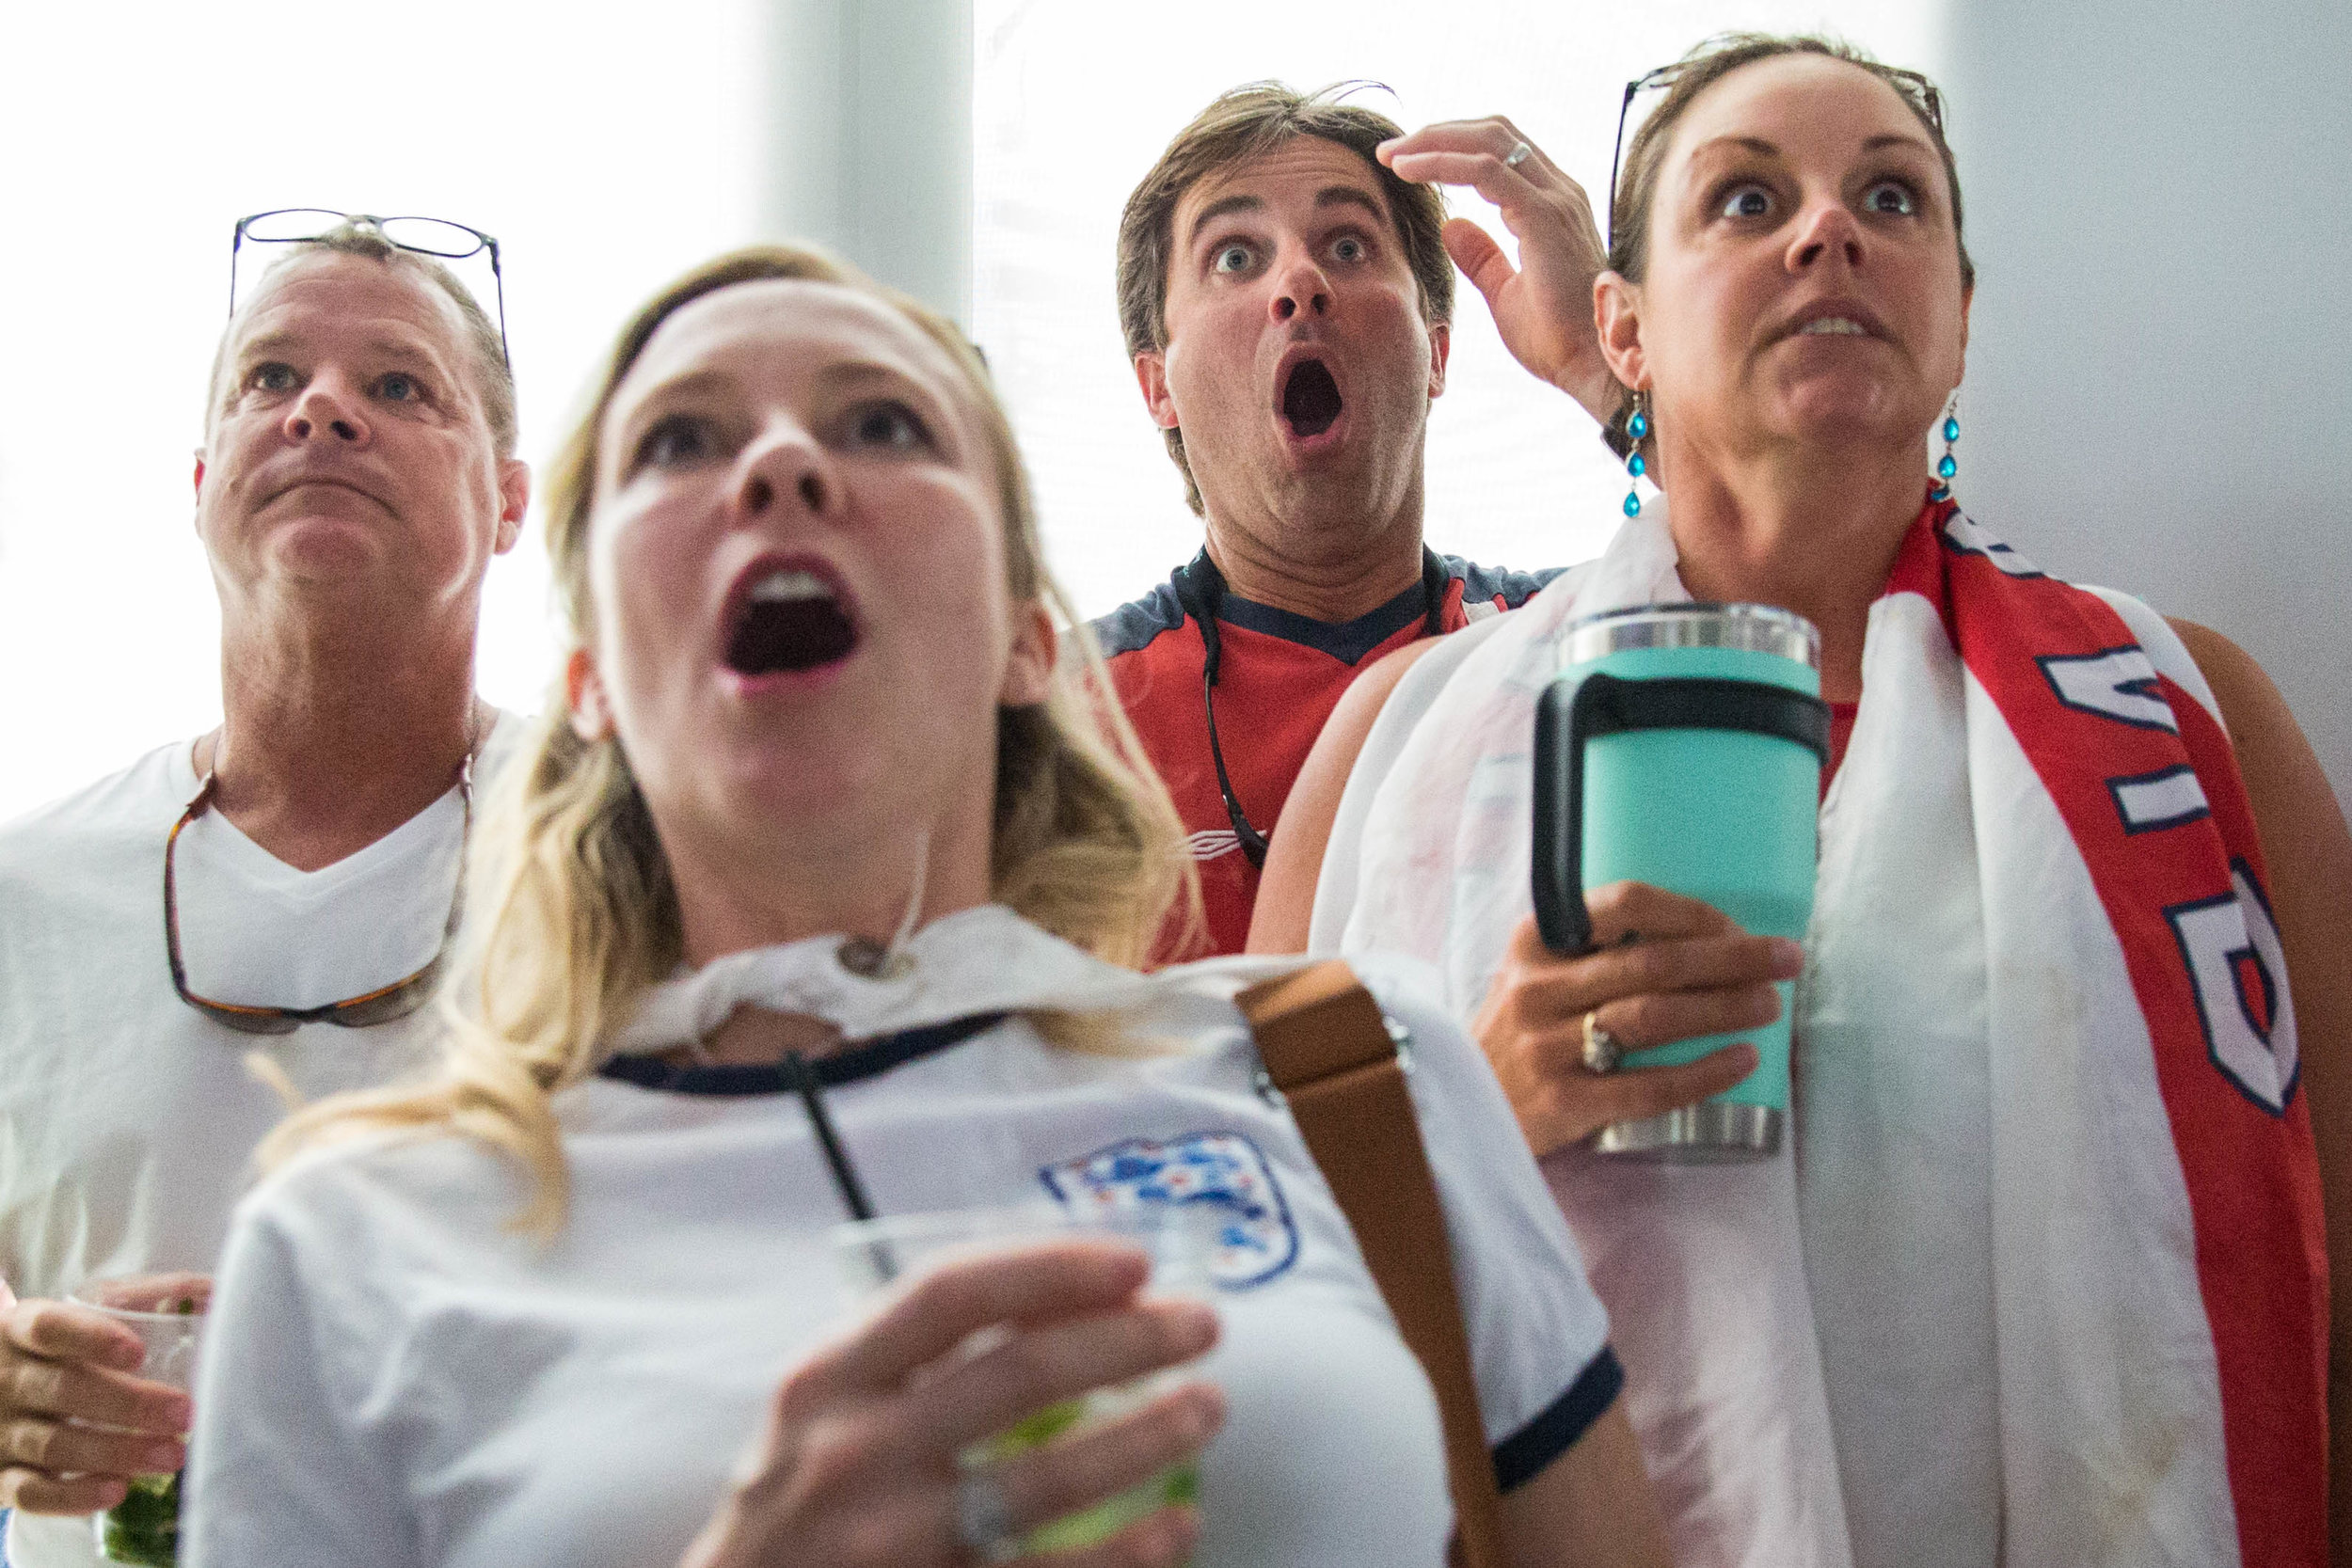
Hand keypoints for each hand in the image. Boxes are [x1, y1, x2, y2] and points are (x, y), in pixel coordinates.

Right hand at [0, 1296, 191, 1514]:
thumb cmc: (60, 1344)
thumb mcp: (86, 1312)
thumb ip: (145, 1297)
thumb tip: (214, 1291)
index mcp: (21, 1329)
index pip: (48, 1327)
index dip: (92, 1338)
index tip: (138, 1352)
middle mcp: (6, 1380)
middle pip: (63, 1390)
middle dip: (129, 1404)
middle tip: (184, 1413)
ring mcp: (0, 1431)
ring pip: (53, 1445)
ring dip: (116, 1453)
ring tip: (173, 1455)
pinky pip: (29, 1493)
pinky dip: (73, 1497)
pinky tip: (119, 1490)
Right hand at [682, 1239, 1223, 1567]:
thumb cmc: (797, 1503)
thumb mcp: (821, 1411)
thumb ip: (909, 1357)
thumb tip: (1062, 1297)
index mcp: (827, 1380)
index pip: (950, 1294)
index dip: (1051, 1268)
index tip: (1135, 1262)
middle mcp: (855, 1454)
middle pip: (1018, 1377)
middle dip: (1128, 1343)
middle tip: (1202, 1324)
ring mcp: (894, 1544)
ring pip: (1047, 1482)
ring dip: (1147, 1437)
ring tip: (1206, 1407)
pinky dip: (1129, 1551)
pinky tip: (1180, 1523)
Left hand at [1377, 117, 1616, 423]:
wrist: (1593, 366)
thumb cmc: (1559, 340)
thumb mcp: (1505, 293)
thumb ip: (1481, 257)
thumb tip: (1451, 225)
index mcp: (1551, 205)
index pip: (1501, 151)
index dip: (1453, 145)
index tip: (1406, 160)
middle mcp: (1558, 192)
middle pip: (1494, 133)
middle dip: (1439, 132)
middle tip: (1391, 148)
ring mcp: (1555, 200)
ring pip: (1489, 141)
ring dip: (1434, 140)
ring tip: (1391, 154)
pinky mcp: (1544, 217)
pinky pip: (1485, 171)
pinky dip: (1441, 163)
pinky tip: (1407, 170)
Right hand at [1471, 886, 1805, 1157]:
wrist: (1457, 1110)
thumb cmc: (1515, 1037)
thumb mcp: (1532, 976)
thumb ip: (1592, 951)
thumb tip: (1701, 938)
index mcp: (1534, 943)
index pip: (1623, 905)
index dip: (1691, 913)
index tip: (1737, 927)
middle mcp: (1538, 989)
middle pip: (1653, 963)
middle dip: (1731, 958)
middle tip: (1785, 959)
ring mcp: (1548, 1047)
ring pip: (1655, 1018)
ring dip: (1725, 1009)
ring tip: (1770, 1005)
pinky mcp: (1564, 1102)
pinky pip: (1649, 1086)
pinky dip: (1704, 1073)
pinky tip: (1743, 1061)